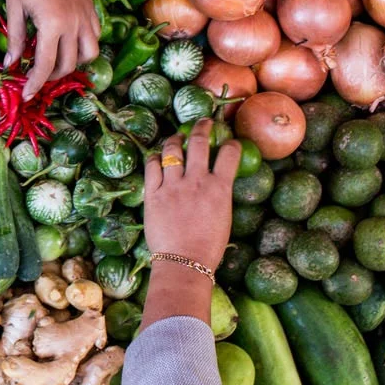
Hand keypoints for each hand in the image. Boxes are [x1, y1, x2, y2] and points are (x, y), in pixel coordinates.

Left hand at [4, 0, 99, 96]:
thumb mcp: (14, 8)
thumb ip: (16, 39)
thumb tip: (11, 64)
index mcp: (53, 25)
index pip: (46, 65)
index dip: (36, 83)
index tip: (27, 95)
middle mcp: (74, 24)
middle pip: (68, 64)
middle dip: (51, 75)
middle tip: (37, 74)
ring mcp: (86, 16)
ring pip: (89, 53)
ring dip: (73, 62)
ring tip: (56, 60)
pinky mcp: (91, 8)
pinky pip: (95, 35)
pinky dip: (84, 45)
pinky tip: (69, 42)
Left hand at [143, 119, 241, 272]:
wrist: (184, 262)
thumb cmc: (208, 247)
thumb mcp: (223, 217)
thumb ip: (219, 196)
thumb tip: (217, 184)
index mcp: (219, 188)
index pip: (230, 155)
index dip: (232, 144)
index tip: (231, 142)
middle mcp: (196, 181)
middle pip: (199, 143)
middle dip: (202, 127)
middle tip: (203, 122)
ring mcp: (172, 185)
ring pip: (173, 150)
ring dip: (175, 139)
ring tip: (177, 136)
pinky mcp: (153, 193)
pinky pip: (152, 166)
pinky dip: (155, 157)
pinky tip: (157, 156)